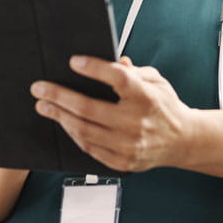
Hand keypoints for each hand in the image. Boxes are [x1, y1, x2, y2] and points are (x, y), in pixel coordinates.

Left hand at [30, 55, 193, 171]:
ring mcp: (128, 145)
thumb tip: (113, 62)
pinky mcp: (122, 161)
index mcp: (147, 97)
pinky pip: (89, 148)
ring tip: (45, 106)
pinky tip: (64, 123)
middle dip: (59, 96)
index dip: (93, 68)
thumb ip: (133, 71)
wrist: (183, 141)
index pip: (116, 78)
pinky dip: (73, 134)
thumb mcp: (156, 81)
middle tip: (40, 88)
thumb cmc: (165, 106)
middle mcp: (137, 122)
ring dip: (59, 116)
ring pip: (84, 130)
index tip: (73, 62)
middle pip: (89, 108)